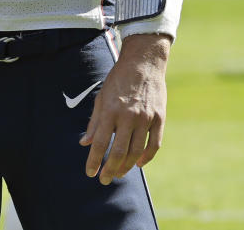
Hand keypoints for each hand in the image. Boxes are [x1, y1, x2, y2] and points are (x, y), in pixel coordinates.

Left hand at [80, 33, 169, 183]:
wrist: (144, 63)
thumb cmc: (118, 80)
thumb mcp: (101, 97)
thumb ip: (94, 122)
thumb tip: (85, 143)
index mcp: (110, 110)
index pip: (100, 142)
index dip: (94, 160)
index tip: (90, 173)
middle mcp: (128, 115)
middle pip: (118, 151)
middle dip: (110, 169)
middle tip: (105, 180)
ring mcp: (146, 118)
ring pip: (136, 151)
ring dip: (126, 166)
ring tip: (119, 174)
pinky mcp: (159, 118)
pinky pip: (153, 144)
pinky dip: (146, 157)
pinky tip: (138, 164)